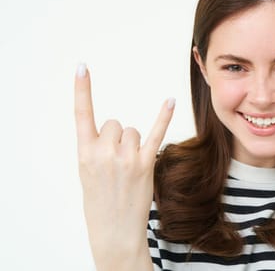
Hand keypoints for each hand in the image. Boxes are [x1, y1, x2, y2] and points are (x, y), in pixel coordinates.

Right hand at [74, 63, 173, 269]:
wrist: (114, 230)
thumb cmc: (100, 201)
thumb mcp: (88, 173)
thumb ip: (96, 148)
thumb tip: (116, 130)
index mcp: (84, 153)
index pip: (82, 114)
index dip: (82, 89)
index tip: (82, 67)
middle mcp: (104, 152)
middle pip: (116, 124)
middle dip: (117, 138)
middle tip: (116, 163)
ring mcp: (126, 158)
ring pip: (132, 130)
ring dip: (132, 144)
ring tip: (128, 168)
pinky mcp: (146, 164)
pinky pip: (155, 134)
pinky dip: (163, 116)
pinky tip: (170, 100)